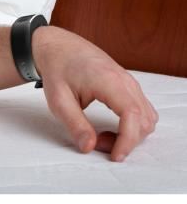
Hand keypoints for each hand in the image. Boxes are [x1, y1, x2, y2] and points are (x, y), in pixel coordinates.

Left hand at [32, 25, 158, 161]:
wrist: (58, 47)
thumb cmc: (57, 69)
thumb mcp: (58, 99)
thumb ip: (74, 124)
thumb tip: (89, 147)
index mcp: (109, 81)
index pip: (132, 115)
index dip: (128, 140)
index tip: (115, 156)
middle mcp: (125, 81)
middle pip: (144, 120)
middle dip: (125, 140)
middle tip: (97, 143)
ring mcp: (129, 82)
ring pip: (146, 117)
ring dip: (130, 134)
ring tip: (100, 135)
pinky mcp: (127, 86)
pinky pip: (141, 110)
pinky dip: (131, 125)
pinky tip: (110, 127)